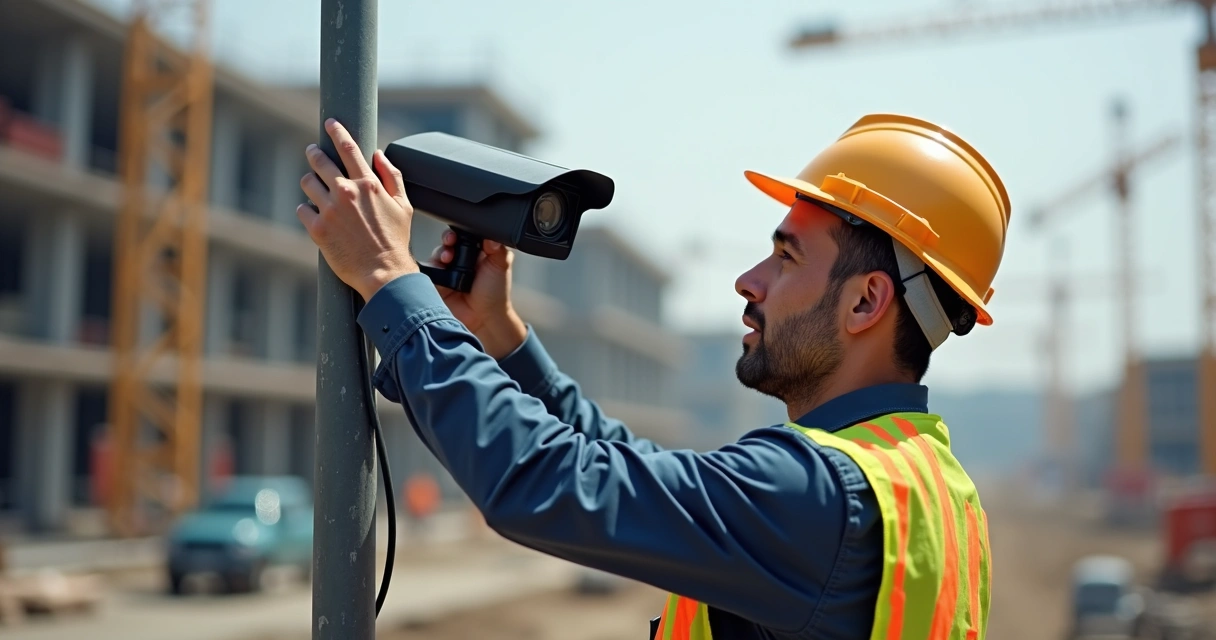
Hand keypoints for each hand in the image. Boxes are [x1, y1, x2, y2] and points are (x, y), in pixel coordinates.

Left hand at [297, 119, 418, 301]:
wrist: (384, 273)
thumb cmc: (396, 241)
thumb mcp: (404, 205)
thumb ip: (392, 176)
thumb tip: (379, 155)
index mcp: (368, 184)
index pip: (348, 148)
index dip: (338, 131)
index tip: (330, 123)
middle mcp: (346, 192)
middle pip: (320, 160)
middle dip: (315, 152)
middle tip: (314, 151)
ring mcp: (329, 210)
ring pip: (308, 182)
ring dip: (311, 182)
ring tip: (316, 187)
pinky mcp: (317, 229)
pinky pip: (303, 208)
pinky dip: (308, 209)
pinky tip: (316, 214)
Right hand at [427, 230, 526, 358]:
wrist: (484, 319)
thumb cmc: (495, 294)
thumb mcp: (501, 264)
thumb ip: (498, 246)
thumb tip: (491, 230)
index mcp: (477, 251)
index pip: (466, 233)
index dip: (462, 229)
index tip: (461, 232)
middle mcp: (461, 258)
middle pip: (448, 240)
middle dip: (448, 239)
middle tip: (451, 242)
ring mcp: (448, 269)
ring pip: (437, 252)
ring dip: (440, 252)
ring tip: (447, 258)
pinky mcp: (436, 281)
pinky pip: (428, 269)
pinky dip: (431, 266)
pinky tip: (439, 268)